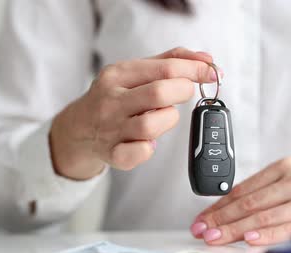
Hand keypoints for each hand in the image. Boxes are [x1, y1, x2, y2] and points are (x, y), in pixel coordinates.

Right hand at [50, 47, 219, 179]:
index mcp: (118, 74)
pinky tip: (149, 141)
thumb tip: (207, 59)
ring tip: (163, 117)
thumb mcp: (135, 72)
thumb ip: (171, 61)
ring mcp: (110, 128)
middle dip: (183, 92)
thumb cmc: (115, 97)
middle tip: (186, 93)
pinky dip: (150, 148)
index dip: (196, 70)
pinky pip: (141, 153)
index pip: (165, 68)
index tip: (212, 73)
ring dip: (168, 120)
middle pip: (159, 93)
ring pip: (151, 125)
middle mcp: (111, 100)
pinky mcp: (113, 154)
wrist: (78, 129)